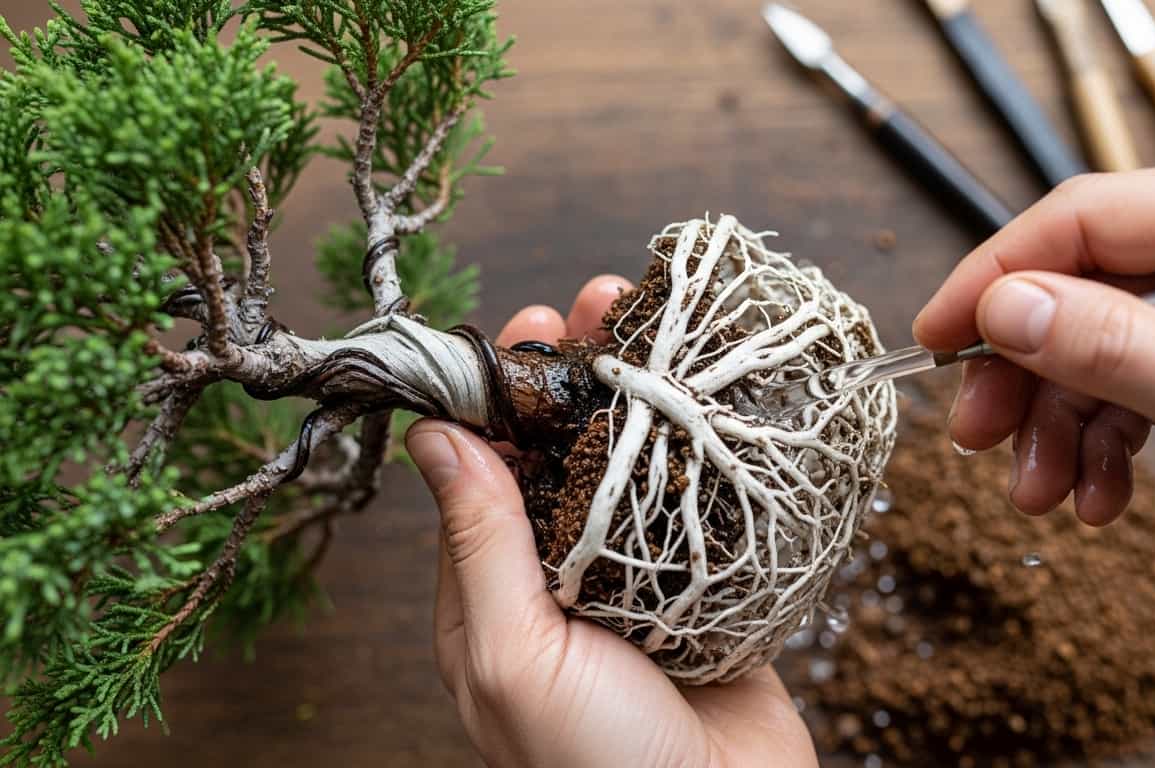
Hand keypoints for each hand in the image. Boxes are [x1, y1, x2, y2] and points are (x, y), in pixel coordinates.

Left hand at [406, 276, 816, 767]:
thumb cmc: (597, 767)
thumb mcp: (516, 656)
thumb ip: (481, 545)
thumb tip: (433, 436)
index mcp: (495, 601)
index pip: (485, 472)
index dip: (502, 394)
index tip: (526, 329)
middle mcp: (562, 584)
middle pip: (564, 456)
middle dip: (580, 378)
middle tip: (600, 305)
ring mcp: (640, 586)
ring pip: (637, 470)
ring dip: (647, 396)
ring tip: (660, 325)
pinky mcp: (711, 594)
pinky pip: (704, 508)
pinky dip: (710, 450)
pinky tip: (720, 397)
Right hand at [912, 150, 1154, 565]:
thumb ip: (1114, 348)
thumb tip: (1001, 306)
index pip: (1085, 217)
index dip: (995, 279)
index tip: (933, 342)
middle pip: (1084, 281)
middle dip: (1027, 372)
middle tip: (980, 442)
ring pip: (1101, 335)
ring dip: (1061, 421)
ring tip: (1045, 498)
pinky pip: (1141, 368)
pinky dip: (1108, 434)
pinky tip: (1100, 495)